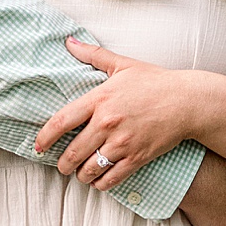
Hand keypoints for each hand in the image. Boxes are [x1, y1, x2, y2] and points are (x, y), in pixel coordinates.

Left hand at [32, 38, 199, 191]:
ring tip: (79, 174)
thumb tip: (69, 41)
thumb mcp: (122, 64)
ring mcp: (122, 142)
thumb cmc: (154, 81)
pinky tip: (98, 182)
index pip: (62, 121)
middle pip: (73, 151)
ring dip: (81, 175)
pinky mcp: (138, 157)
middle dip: (63, 164)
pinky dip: (101, 184)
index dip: (46, 136)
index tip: (38, 146)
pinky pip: (112, 178)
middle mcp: (107, 122)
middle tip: (61, 166)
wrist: (187, 101)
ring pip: (91, 168)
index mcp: (100, 98)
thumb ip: (93, 54)